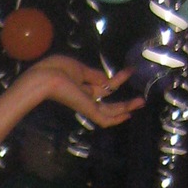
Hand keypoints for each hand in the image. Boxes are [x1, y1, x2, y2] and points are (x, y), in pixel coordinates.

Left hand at [19, 54, 143, 127]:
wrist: (45, 78)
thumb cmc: (57, 69)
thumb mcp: (79, 69)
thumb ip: (94, 75)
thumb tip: (107, 79)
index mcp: (81, 87)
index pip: (102, 86)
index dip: (116, 79)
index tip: (130, 70)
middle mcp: (85, 99)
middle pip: (108, 103)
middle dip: (124, 102)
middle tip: (141, 100)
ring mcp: (86, 105)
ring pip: (109, 111)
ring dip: (126, 107)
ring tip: (141, 102)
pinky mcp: (87, 110)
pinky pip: (103, 118)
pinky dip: (116, 118)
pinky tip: (128, 114)